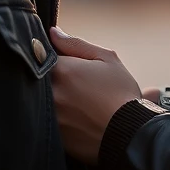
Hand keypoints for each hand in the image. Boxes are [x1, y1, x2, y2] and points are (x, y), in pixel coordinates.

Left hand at [49, 27, 141, 164]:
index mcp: (62, 70)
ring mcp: (49, 116)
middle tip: (75, 86)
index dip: (54, 58)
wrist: (131, 134)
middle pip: (39, 78)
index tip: (67, 65)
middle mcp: (51, 92)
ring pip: (41, 100)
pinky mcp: (52, 136)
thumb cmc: (121, 94)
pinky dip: (57, 116)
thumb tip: (53, 32)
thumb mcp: (106, 59)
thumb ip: (75, 44)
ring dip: (53, 98)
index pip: (43, 54)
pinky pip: (46, 120)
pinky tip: (76, 118)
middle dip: (53, 78)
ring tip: (78, 103)